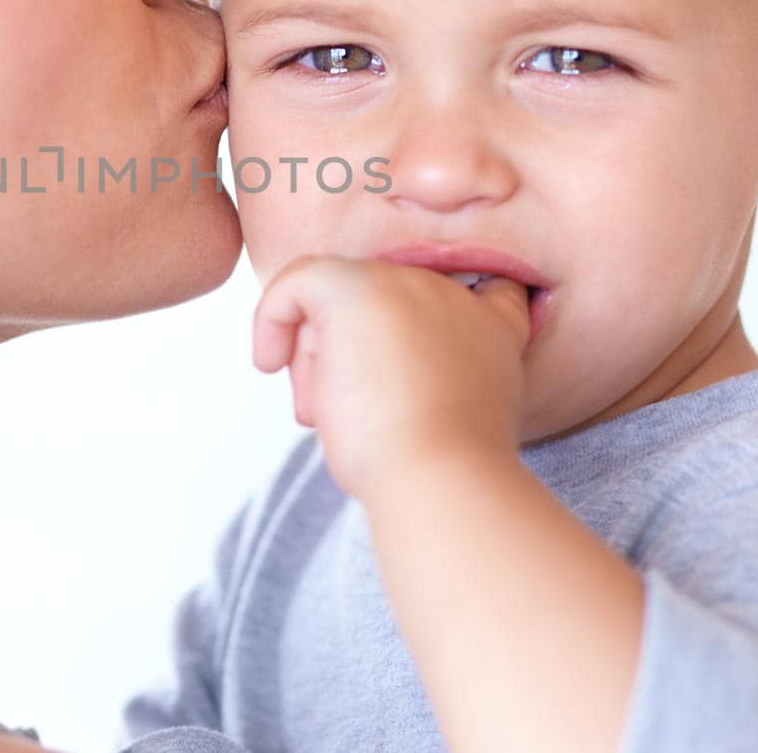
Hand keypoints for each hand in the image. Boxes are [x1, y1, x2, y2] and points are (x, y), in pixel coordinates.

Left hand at [251, 256, 530, 500]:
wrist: (437, 476)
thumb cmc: (432, 471)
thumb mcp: (446, 419)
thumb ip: (425, 382)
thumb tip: (363, 380)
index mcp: (488, 330)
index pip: (484, 291)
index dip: (434, 320)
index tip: (402, 361)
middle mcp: (450, 296)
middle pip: (381, 307)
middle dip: (354, 356)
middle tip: (344, 413)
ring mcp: (403, 284)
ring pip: (338, 302)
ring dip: (318, 356)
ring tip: (321, 410)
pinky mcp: (354, 287)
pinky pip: (298, 280)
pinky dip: (272, 317)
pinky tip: (269, 361)